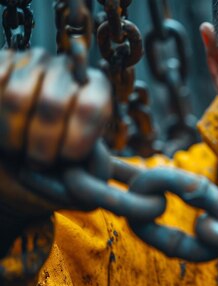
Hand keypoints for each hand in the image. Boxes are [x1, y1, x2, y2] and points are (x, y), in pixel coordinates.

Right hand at [0, 48, 111, 220]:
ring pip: (17, 98)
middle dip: (42, 144)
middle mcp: (68, 69)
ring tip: (18, 149)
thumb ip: (94, 171)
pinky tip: (1, 129)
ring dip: (13, 136)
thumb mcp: (80, 179)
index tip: (68, 159)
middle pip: (53, 103)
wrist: (11, 169)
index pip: (90, 106)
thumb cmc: (52, 171)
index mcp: (97, 90)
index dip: (77, 138)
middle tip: (39, 162)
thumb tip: (90, 159)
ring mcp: (31, 62)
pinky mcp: (1, 63)